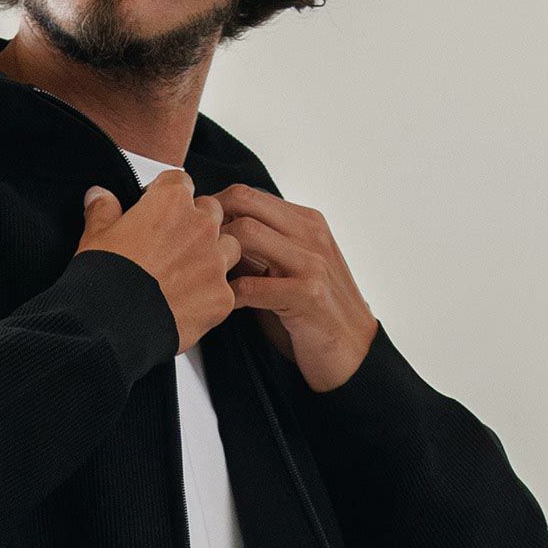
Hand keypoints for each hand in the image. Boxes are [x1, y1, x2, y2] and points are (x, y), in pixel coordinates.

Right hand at [79, 173, 241, 354]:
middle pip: (211, 211)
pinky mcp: (222, 296)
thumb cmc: (105, 277)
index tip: (157, 209)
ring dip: (214, 254)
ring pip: (230, 246)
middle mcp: (200, 226)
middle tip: (173, 244)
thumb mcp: (95, 235)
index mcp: (170, 202)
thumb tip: (99, 195)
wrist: (114, 324)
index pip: (180, 182)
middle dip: (196, 222)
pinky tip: (191, 303)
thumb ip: (103, 209)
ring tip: (189, 272)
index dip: (166, 195)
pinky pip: (226, 288)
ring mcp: (215, 261)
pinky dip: (212, 294)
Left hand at [205, 183, 378, 391]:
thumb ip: (262, 250)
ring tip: (207, 276)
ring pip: (247, 234)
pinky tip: (224, 305)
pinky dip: (229, 295)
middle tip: (192, 249)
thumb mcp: (291, 269)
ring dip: (218, 253)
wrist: (355, 352)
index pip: (248, 194)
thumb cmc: (316, 313)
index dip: (214, 208)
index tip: (194, 231)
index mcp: (307, 222)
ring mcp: (312, 263)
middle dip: (210, 223)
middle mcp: (311, 234)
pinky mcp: (308, 295)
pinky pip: (252, 285)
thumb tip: (217, 239)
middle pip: (244, 202)